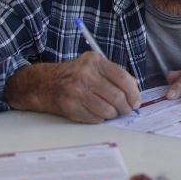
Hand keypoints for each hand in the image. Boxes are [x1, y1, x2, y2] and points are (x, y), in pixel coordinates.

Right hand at [5, 52, 140, 123]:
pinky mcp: (69, 106)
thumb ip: (114, 75)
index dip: (133, 92)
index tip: (136, 101)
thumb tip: (134, 94)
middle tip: (126, 110)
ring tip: (111, 112)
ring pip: (107, 110)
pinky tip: (97, 113)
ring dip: (113, 114)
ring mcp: (75, 90)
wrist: (44, 83)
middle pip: (116, 96)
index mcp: (94, 61)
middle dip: (125, 107)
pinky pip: (95, 118)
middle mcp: (85, 74)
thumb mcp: (94, 66)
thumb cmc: (75, 75)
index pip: (122, 77)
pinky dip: (100, 119)